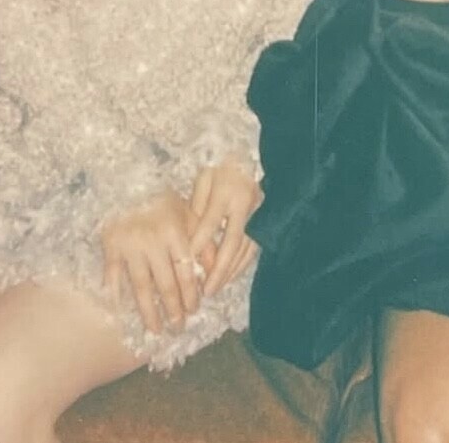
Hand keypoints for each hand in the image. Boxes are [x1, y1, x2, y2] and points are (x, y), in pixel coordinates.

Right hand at [101, 188, 200, 334]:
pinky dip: (117, 295)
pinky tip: (121, 312)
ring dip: (150, 312)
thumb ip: (203, 241)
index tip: (195, 310)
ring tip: (156, 329)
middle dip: (174, 310)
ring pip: (141, 287)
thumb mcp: (188, 214)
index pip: (186, 271)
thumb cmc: (161, 200)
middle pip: (165, 284)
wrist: (127, 181)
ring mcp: (129, 246)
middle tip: (178, 327)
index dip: (191, 294)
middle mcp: (152, 241)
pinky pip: (114, 277)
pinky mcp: (110, 247)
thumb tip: (214, 270)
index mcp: (174, 232)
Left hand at [188, 155, 261, 296]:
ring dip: (230, 272)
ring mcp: (257, 216)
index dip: (198, 244)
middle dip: (218, 269)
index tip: (184, 263)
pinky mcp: (264, 222)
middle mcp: (244, 207)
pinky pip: (253, 249)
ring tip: (215, 288)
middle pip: (232, 243)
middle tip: (206, 290)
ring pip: (245, 250)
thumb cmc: (221, 169)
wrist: (249, 158)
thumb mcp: (204, 178)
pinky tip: (230, 276)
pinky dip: (242, 265)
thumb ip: (197, 204)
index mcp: (226, 193)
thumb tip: (191, 235)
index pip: (210, 223)